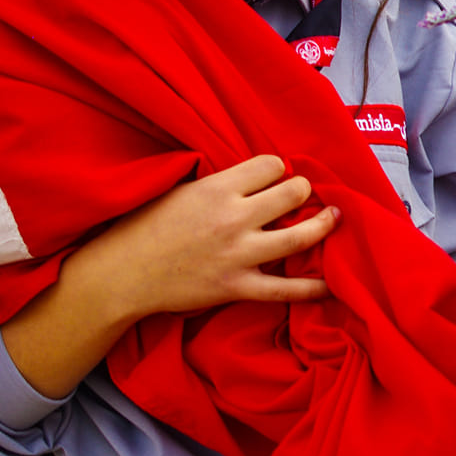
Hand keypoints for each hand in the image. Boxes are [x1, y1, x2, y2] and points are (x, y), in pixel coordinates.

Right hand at [81, 154, 339, 321]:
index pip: (271, 165)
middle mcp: (234, 218)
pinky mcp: (238, 286)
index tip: (274, 175)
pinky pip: (286, 289)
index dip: (276, 168)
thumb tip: (252, 178)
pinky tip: (332, 284)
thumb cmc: (143, 227)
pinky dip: (312, 288)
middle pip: (292, 193)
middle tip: (302, 193)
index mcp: (217, 189)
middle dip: (303, 189)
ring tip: (333, 217)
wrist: (122, 274)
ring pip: (299, 236)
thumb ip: (218, 183)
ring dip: (322, 224)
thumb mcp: (180, 189)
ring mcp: (239, 255)